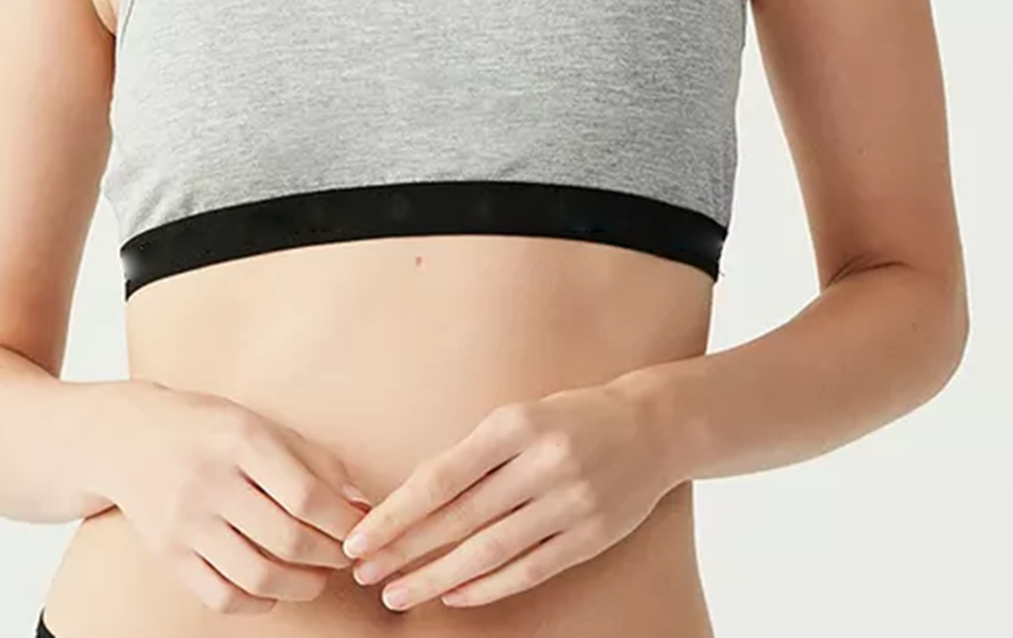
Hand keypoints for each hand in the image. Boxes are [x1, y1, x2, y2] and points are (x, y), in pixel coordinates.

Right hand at [108, 380, 373, 616]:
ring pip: (258, 576)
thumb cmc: (209, 427)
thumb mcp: (263, 423)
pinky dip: (259, 602)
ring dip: (302, 585)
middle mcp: (211, 482)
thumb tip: (360, 503)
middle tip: (345, 555)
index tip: (360, 528)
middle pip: (287, 539)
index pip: (305, 494)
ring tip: (319, 575)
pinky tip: (276, 589)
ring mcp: (187, 523)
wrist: (129, 438)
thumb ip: (315, 459)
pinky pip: (222, 596)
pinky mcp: (170, 555)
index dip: (341, 521)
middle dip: (330, 556)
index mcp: (241, 441)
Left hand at [340, 375, 680, 611]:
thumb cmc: (570, 418)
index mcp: (516, 424)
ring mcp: (570, 502)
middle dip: (406, 550)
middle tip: (364, 574)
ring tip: (397, 595)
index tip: (359, 538)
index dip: (396, 513)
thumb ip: (474, 454)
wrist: (653, 426)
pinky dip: (488, 586)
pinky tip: (455, 595)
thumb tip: (411, 499)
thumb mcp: (520, 416)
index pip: (442, 477)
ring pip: (490, 551)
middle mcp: (542, 463)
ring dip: (437, 577)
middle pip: (460, 519)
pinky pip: (530, 569)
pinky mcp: (591, 535)